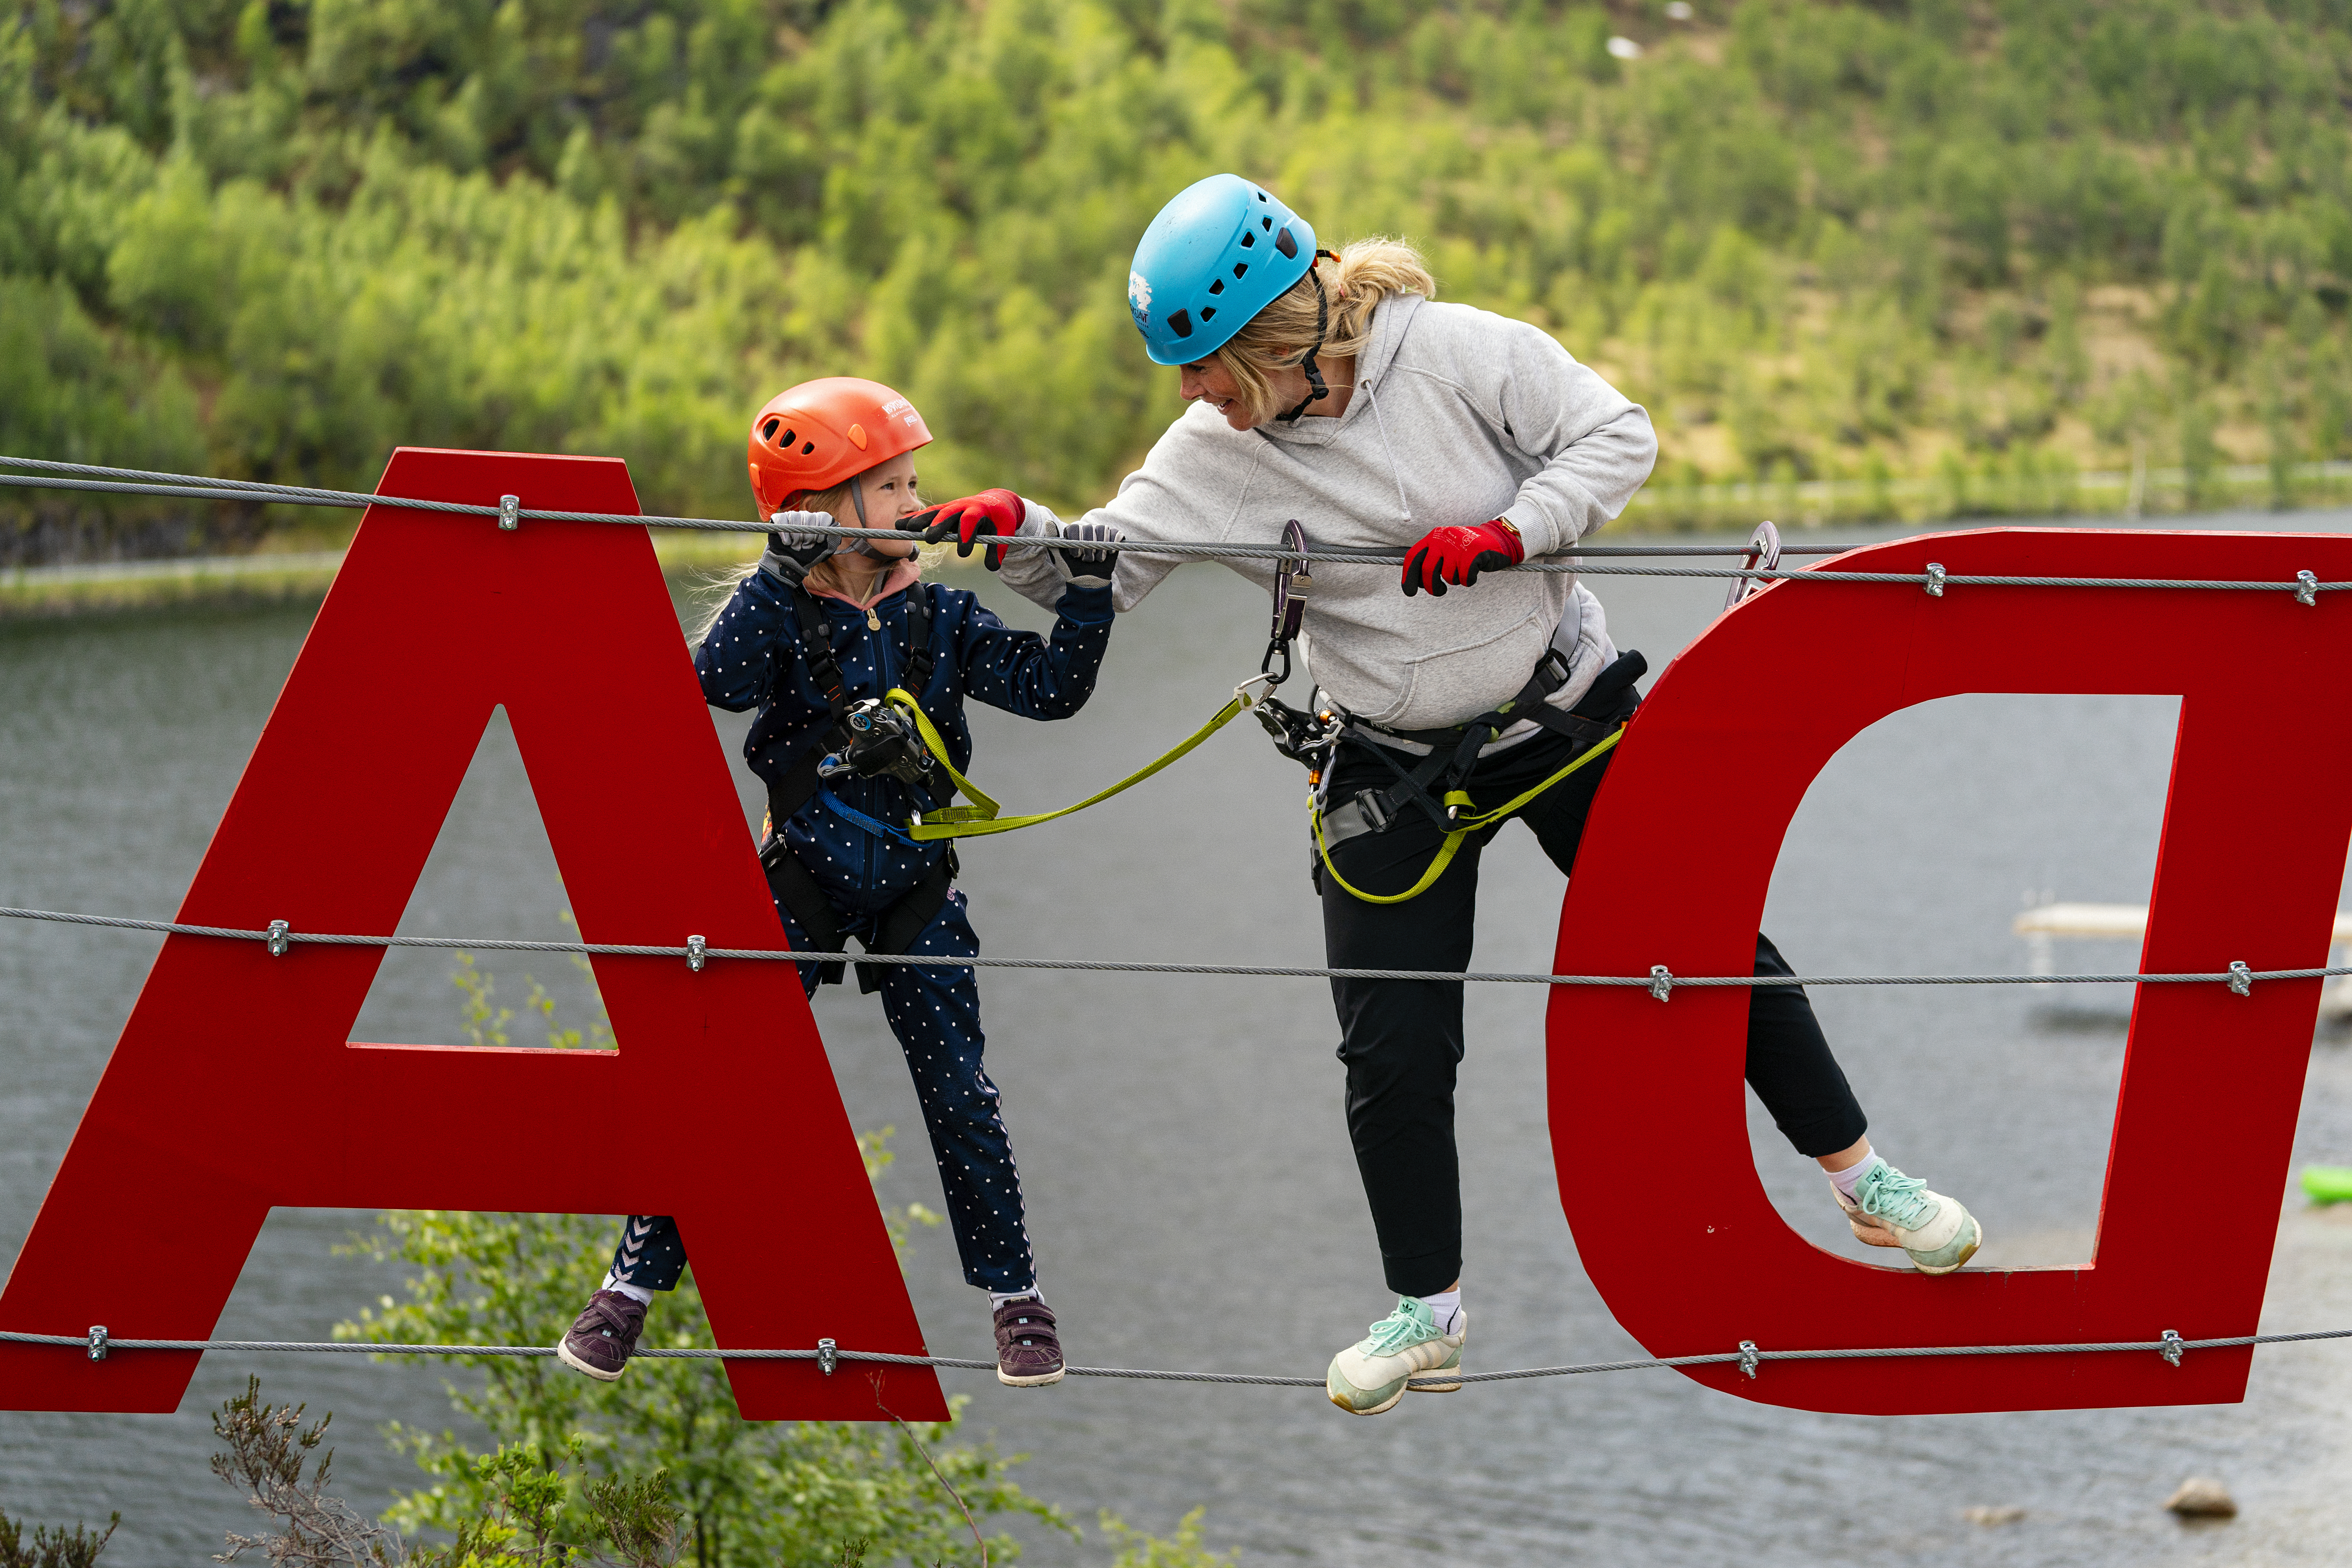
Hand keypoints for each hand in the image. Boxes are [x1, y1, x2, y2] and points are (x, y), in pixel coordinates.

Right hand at [763, 510, 837, 584]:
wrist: (789, 565)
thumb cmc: (807, 557)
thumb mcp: (823, 551)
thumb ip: (832, 539)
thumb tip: (837, 525)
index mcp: (818, 521)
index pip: (824, 517)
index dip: (821, 531)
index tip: (817, 542)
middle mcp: (806, 515)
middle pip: (810, 518)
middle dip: (808, 537)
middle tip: (804, 546)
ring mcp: (792, 516)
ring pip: (796, 518)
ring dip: (796, 538)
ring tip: (795, 546)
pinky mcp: (778, 519)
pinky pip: (782, 521)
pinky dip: (785, 535)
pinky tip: (787, 543)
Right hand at [912, 487, 1023, 570]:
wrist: (996, 502)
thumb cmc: (1000, 519)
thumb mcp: (1005, 532)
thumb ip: (999, 549)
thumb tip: (994, 567)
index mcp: (980, 510)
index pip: (971, 520)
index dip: (966, 534)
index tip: (962, 552)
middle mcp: (963, 506)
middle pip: (949, 514)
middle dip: (938, 525)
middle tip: (929, 540)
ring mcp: (951, 507)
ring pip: (934, 512)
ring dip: (919, 520)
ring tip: (905, 529)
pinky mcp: (943, 510)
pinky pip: (927, 513)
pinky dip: (914, 518)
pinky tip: (900, 525)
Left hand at [1058, 522, 1119, 586]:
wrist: (1088, 581)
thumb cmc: (1071, 568)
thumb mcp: (1058, 556)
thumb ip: (1053, 539)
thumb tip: (1048, 521)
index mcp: (1074, 531)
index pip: (1075, 527)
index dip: (1076, 541)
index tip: (1076, 556)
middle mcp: (1087, 529)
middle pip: (1090, 527)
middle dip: (1089, 547)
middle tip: (1087, 560)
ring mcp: (1101, 533)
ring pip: (1103, 528)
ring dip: (1101, 547)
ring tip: (1097, 559)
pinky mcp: (1113, 539)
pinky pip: (1116, 533)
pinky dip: (1114, 541)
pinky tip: (1109, 553)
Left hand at [1400, 519, 1523, 596]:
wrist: (1495, 538)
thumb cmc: (1467, 549)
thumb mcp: (1444, 549)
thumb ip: (1430, 560)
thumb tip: (1416, 582)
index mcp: (1432, 538)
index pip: (1412, 557)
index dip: (1408, 577)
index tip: (1410, 592)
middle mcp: (1442, 539)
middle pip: (1427, 570)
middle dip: (1431, 587)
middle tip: (1439, 592)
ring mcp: (1457, 545)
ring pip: (1448, 576)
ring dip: (1455, 581)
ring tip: (1462, 572)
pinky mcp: (1473, 553)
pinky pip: (1464, 577)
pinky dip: (1468, 580)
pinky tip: (1472, 573)